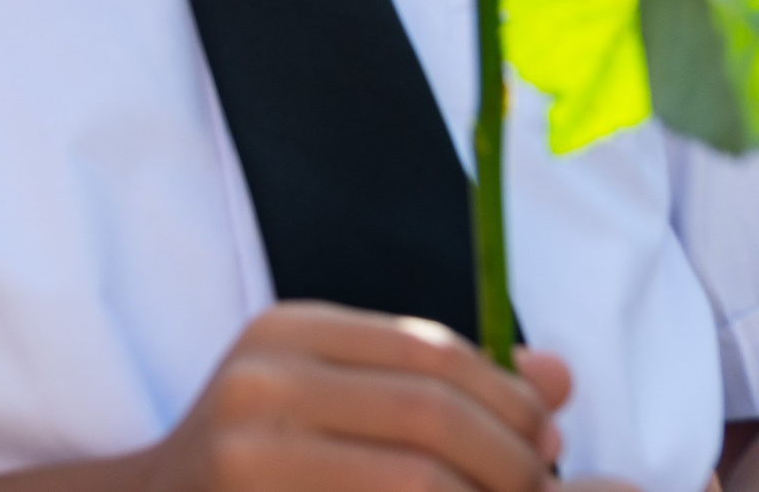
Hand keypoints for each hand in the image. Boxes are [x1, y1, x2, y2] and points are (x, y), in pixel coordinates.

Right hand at [136, 302, 597, 491]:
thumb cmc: (269, 462)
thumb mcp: (340, 398)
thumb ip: (444, 385)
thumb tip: (561, 377)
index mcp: (288, 332)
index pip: (434, 351)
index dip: (513, 403)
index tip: (547, 447)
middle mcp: (261, 380)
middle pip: (435, 415)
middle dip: (514, 465)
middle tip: (537, 491)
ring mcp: (249, 452)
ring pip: (423, 480)